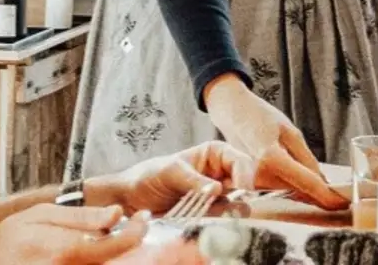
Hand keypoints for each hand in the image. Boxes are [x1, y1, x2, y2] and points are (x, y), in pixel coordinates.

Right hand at [0, 205, 146, 264]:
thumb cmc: (8, 242)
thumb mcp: (39, 216)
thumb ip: (80, 216)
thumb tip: (115, 214)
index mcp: (64, 251)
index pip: (116, 246)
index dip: (137, 232)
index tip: (143, 219)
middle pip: (118, 263)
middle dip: (133, 247)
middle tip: (134, 230)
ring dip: (119, 256)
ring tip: (115, 240)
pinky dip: (104, 261)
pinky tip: (99, 252)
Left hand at [95, 141, 251, 213]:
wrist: (131, 199)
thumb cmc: (149, 175)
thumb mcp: (170, 172)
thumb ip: (193, 180)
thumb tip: (217, 188)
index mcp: (214, 154)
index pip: (240, 160)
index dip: (246, 173)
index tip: (243, 187)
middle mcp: (220, 173)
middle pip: (245, 182)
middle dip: (244, 193)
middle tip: (237, 204)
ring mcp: (216, 195)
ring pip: (238, 203)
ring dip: (232, 211)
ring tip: (219, 215)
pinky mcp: (210, 214)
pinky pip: (223, 218)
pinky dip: (221, 222)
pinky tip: (209, 221)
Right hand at [203, 74, 348, 210]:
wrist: (231, 113)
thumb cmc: (259, 116)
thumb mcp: (290, 131)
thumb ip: (307, 159)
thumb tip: (323, 181)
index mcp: (271, 158)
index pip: (307, 183)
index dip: (327, 195)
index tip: (343, 203)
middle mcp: (260, 174)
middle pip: (300, 189)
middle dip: (319, 191)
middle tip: (338, 193)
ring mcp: (254, 181)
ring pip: (291, 190)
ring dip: (305, 186)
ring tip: (308, 172)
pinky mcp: (252, 183)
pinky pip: (280, 187)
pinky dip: (292, 183)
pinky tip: (296, 173)